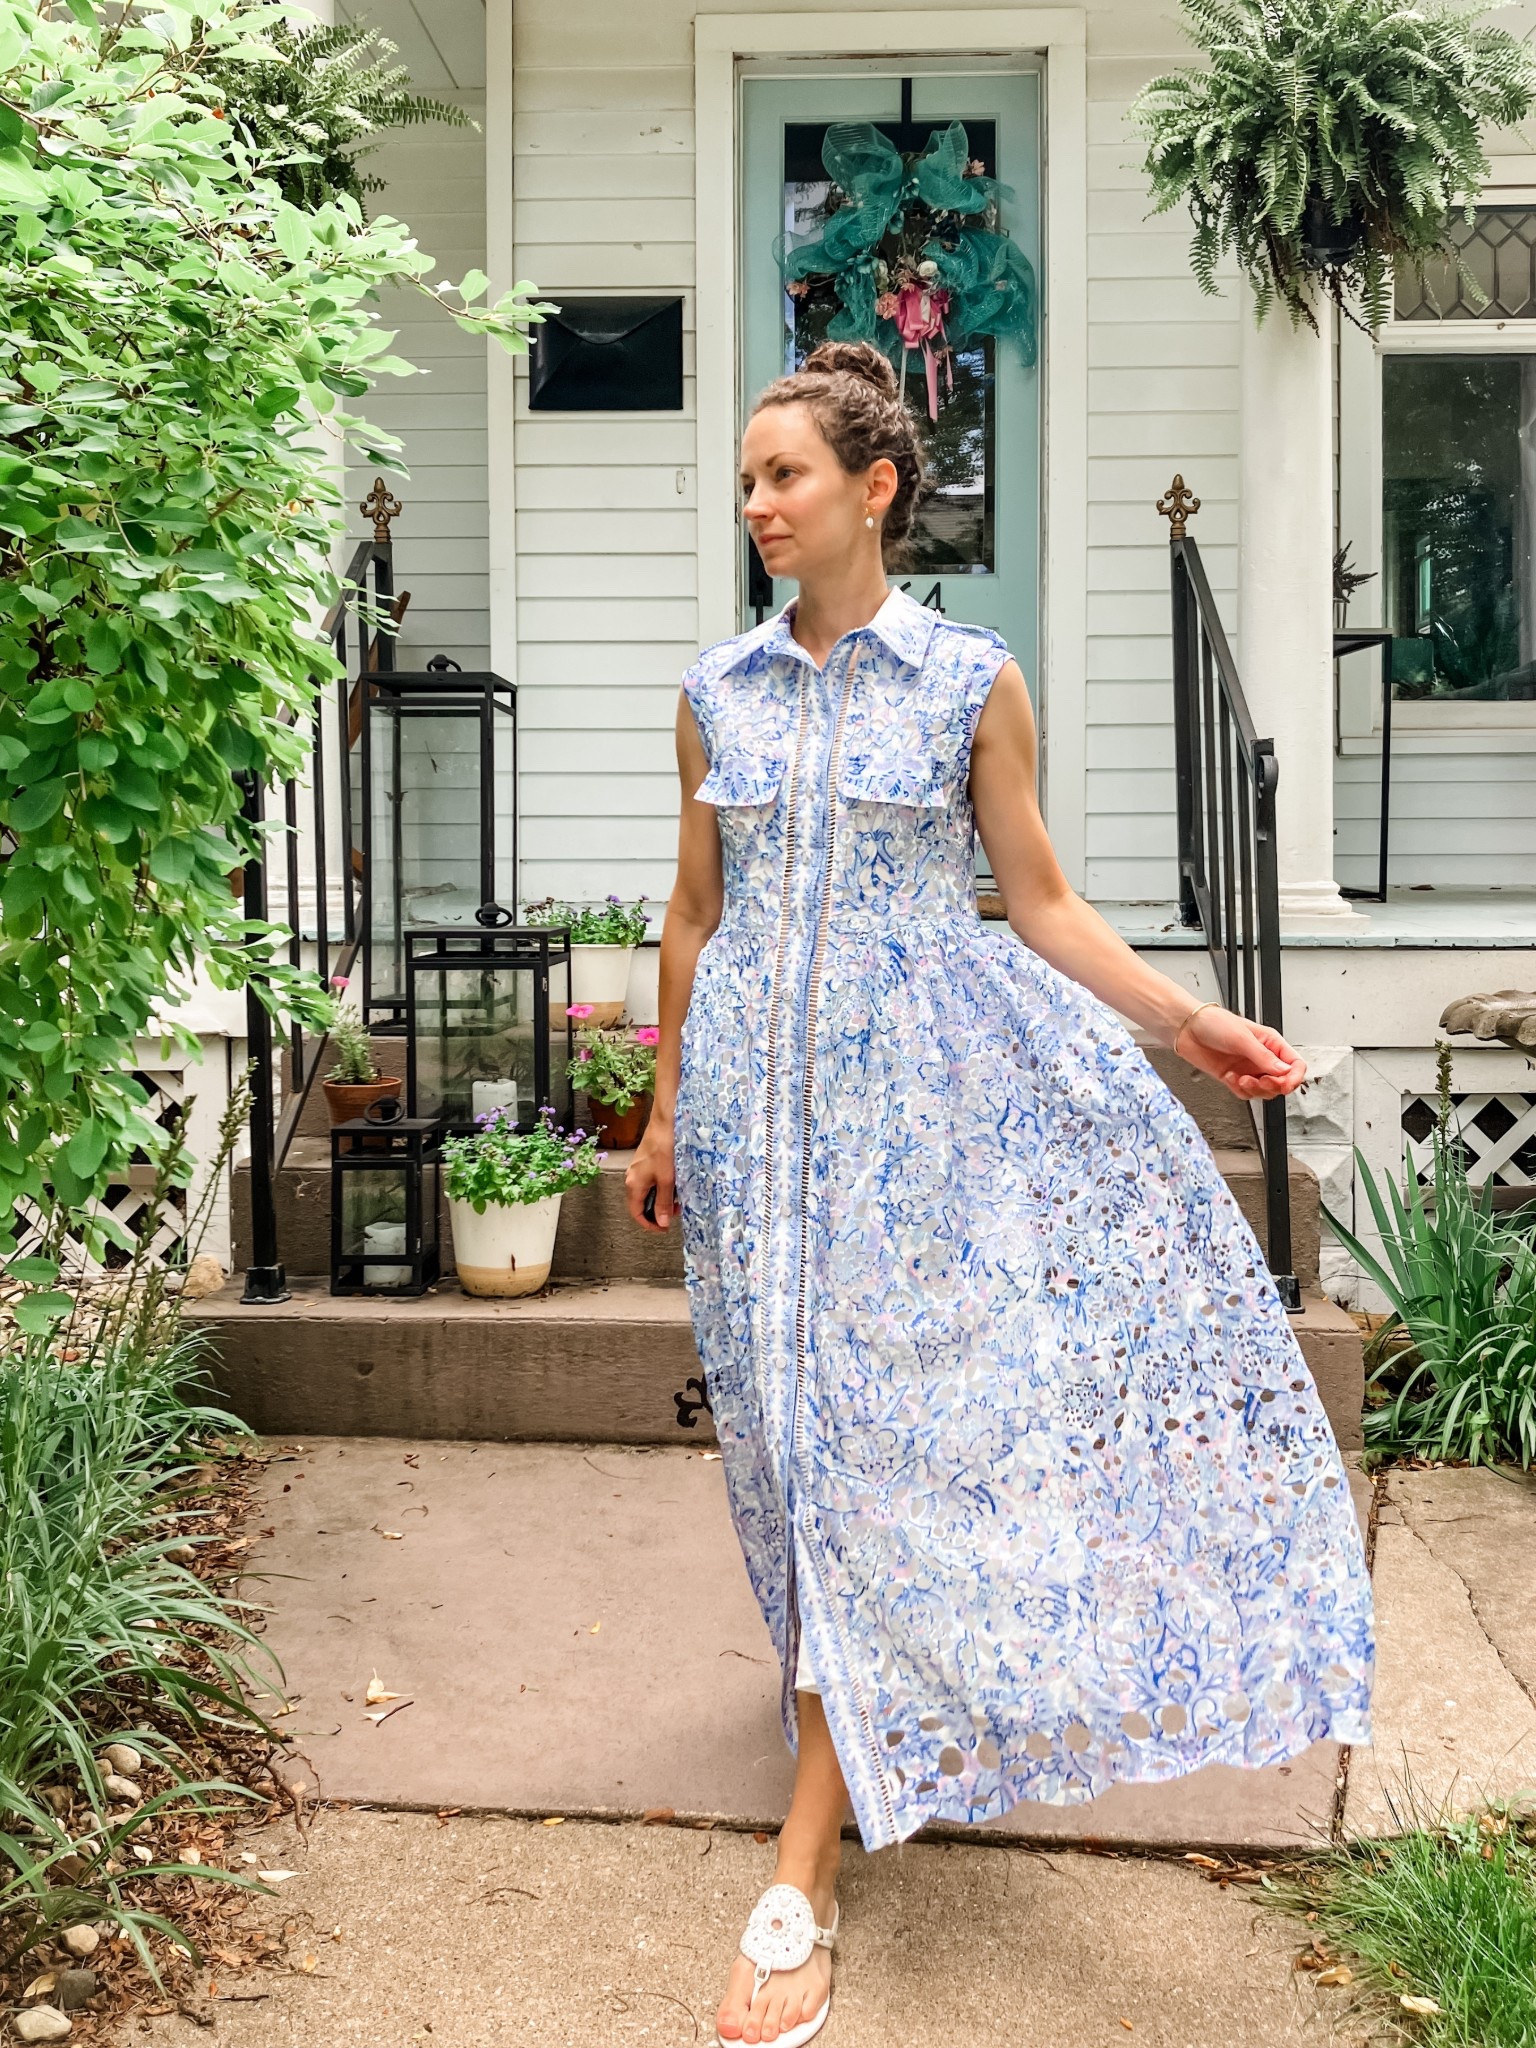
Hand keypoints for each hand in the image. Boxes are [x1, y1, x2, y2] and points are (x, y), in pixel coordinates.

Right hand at [625, 1119, 676, 1230]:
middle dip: (658, 1211)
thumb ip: (663, 1203)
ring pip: (649, 1192)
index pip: (636, 1213)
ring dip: (662, 1199)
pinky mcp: (646, 1162)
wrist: (666, 1123)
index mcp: (634, 1184)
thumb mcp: (667, 1180)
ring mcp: (639, 1170)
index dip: (649, 1224)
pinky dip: (663, 1187)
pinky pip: (652, 1182)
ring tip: (677, 1198)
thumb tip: (661, 1222)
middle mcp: (633, 1178)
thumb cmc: (665, 1148)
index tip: (663, 1228)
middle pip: (642, 1203)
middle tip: (674, 1212)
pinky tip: (675, 1184)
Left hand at [1174, 1004, 1305, 1100]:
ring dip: (1255, 1089)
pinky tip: (1229, 1077)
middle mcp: (1262, 1057)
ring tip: (1242, 1079)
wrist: (1187, 1029)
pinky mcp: (1234, 1078)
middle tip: (1261, 1081)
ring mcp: (1248, 1069)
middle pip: (1282, 1082)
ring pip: (1265, 1091)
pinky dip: (1239, 1090)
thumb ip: (1264, 1056)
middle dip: (1273, 1085)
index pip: (1295, 1064)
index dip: (1294, 1077)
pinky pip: (1245, 1093)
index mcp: (1271, 1043)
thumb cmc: (1214, 1023)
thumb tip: (1284, 1071)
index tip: (1286, 1084)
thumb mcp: (1242, 1038)